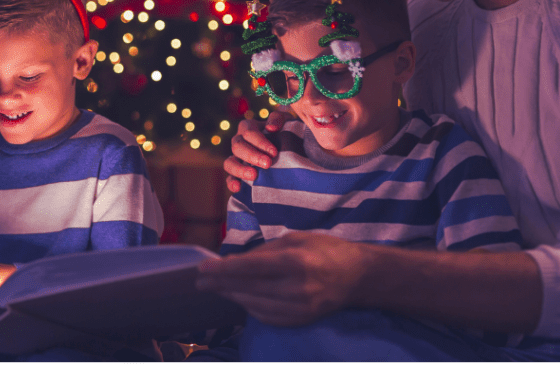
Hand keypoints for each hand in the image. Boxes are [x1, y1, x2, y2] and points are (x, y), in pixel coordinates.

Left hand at [195, 231, 369, 326]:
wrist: (360, 277)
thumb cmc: (325, 250)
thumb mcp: (295, 239)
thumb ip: (265, 251)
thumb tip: (235, 262)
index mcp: (294, 261)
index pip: (249, 268)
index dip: (222, 269)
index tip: (202, 268)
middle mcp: (296, 287)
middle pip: (248, 288)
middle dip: (220, 284)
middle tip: (199, 281)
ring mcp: (300, 307)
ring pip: (254, 305)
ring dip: (232, 296)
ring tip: (215, 288)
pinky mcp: (302, 320)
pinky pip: (267, 317)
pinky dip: (250, 308)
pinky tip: (239, 299)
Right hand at [224, 112, 290, 192]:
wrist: (289, 147)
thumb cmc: (285, 132)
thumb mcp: (286, 121)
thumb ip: (278, 118)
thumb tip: (271, 128)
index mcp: (248, 127)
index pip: (249, 132)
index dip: (260, 142)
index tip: (274, 152)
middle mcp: (239, 141)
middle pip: (237, 146)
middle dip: (252, 155)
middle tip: (267, 164)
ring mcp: (237, 158)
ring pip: (229, 162)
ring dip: (240, 169)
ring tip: (254, 176)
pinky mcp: (238, 173)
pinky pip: (229, 178)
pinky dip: (231, 183)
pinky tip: (238, 188)